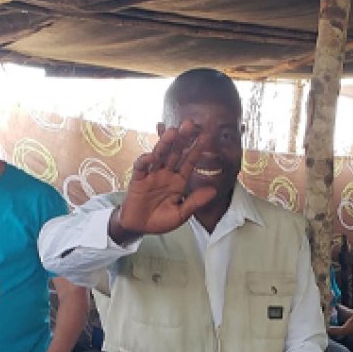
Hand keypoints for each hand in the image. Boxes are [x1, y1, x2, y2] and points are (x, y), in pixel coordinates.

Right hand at [112, 121, 219, 240]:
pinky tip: (152, 156)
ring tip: (172, 132)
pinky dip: (146, 161)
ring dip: (165, 144)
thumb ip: (195, 201)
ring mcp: (152, 175)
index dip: (197, 149)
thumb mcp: (181, 214)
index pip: (189, 161)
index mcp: (179, 180)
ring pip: (159, 155)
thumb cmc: (160, 220)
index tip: (207, 136)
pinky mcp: (138, 179)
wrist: (139, 227)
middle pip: (175, 153)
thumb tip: (214, 191)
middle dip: (182, 139)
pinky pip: (141, 168)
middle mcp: (166, 173)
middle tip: (190, 124)